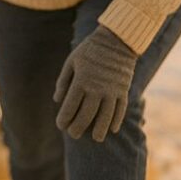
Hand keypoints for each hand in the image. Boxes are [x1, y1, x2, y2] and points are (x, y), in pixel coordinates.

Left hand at [54, 25, 137, 141]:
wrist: (116, 40)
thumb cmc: (89, 50)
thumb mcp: (71, 62)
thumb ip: (63, 81)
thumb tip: (57, 100)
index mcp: (81, 81)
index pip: (70, 106)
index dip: (64, 118)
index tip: (61, 126)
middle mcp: (97, 88)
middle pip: (86, 115)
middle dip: (78, 127)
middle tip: (73, 135)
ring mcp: (112, 91)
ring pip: (105, 116)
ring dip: (100, 129)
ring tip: (96, 139)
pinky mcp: (123, 90)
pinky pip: (120, 109)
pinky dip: (116, 120)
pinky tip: (112, 129)